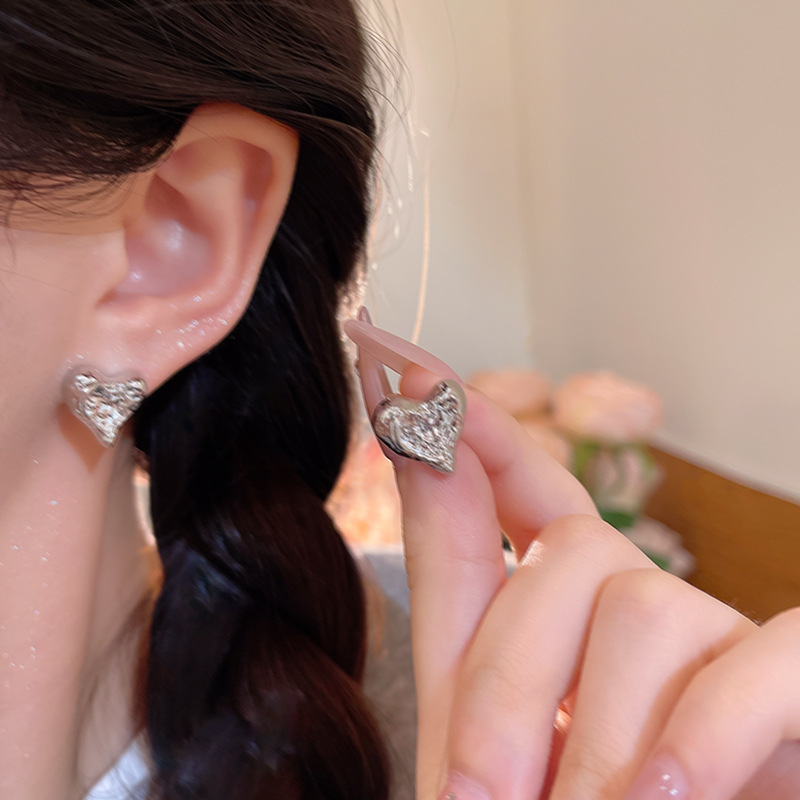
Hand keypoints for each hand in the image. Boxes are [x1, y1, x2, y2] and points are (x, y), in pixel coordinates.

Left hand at [346, 315, 799, 799]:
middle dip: (508, 684)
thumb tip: (414, 444)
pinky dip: (702, 738)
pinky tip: (665, 795)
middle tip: (479, 796)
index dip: (480, 432)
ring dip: (595, 739)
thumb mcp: (478, 711)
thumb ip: (453, 581)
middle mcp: (645, 604)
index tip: (415, 375)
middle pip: (570, 552)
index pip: (530, 492)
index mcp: (570, 608)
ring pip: (644, 606)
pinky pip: (760, 664)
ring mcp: (724, 640)